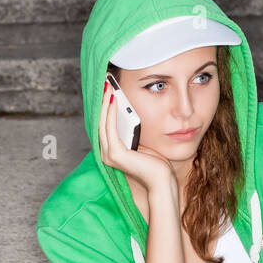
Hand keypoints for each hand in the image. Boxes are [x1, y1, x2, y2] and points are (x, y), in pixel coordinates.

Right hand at [97, 78, 175, 192]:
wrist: (162, 179)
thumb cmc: (156, 163)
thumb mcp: (142, 141)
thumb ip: (133, 131)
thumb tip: (130, 113)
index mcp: (111, 151)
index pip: (104, 125)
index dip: (104, 106)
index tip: (108, 88)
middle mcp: (106, 153)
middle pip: (100, 121)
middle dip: (102, 101)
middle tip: (105, 82)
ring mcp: (108, 155)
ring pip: (103, 122)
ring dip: (105, 103)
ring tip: (108, 86)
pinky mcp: (115, 154)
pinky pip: (110, 127)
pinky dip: (111, 111)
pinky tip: (114, 98)